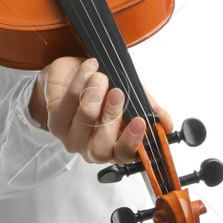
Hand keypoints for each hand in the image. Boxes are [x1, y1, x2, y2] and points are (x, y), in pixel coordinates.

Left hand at [28, 56, 172, 165]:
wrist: (76, 75)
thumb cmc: (105, 91)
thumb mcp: (133, 98)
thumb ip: (150, 111)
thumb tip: (167, 124)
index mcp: (115, 147)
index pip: (124, 155)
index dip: (132, 141)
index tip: (140, 121)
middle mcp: (92, 148)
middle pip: (101, 145)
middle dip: (111, 116)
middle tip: (118, 92)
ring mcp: (71, 137)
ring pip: (85, 119)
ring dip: (96, 92)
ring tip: (101, 76)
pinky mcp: (55, 121)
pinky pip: (69, 101)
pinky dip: (81, 80)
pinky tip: (89, 68)